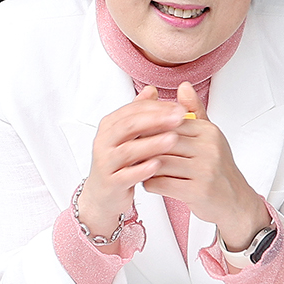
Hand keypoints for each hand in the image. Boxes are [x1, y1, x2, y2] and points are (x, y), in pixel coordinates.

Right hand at [83, 93, 188, 243]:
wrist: (103, 193)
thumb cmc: (120, 161)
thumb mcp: (129, 135)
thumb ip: (139, 113)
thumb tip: (151, 89)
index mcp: (110, 125)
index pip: (133, 110)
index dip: (157, 107)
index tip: (181, 108)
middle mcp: (104, 141)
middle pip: (129, 125)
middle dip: (156, 120)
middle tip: (180, 118)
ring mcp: (106, 162)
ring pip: (128, 150)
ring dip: (152, 144)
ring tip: (173, 140)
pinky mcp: (111, 182)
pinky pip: (126, 175)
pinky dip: (141, 170)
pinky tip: (158, 165)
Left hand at [140, 84, 270, 251]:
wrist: (234, 201)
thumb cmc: (218, 168)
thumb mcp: (209, 137)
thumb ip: (195, 112)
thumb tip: (183, 86)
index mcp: (208, 132)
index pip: (170, 123)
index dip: (149, 128)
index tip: (135, 133)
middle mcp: (209, 149)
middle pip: (163, 142)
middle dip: (143, 146)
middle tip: (128, 149)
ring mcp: (204, 171)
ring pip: (160, 163)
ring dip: (144, 166)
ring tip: (136, 166)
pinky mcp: (198, 191)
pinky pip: (163, 184)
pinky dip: (151, 183)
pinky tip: (148, 182)